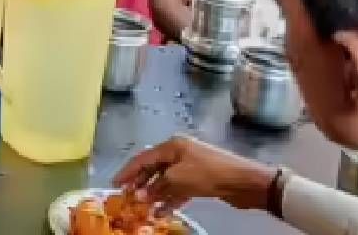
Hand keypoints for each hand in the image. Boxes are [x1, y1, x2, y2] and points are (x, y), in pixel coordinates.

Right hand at [111, 135, 274, 211]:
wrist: (243, 181)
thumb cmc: (207, 173)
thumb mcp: (177, 179)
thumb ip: (156, 187)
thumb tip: (140, 195)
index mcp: (172, 146)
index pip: (143, 158)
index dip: (128, 171)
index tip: (115, 184)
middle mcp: (179, 152)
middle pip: (154, 168)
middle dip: (140, 183)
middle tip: (128, 197)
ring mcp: (190, 165)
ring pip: (166, 180)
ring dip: (155, 194)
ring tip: (144, 208)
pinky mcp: (200, 179)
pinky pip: (179, 188)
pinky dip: (170, 198)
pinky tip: (163, 212)